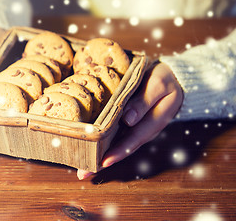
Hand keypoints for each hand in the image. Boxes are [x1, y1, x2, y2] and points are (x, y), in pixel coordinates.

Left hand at [77, 62, 183, 179]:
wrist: (171, 77)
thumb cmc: (164, 79)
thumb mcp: (158, 85)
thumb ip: (144, 101)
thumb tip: (128, 119)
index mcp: (153, 122)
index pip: (133, 140)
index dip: (118, 152)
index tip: (103, 162)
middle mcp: (142, 129)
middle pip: (121, 148)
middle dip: (102, 162)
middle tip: (83, 174)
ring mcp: (134, 128)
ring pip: (116, 144)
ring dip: (99, 155)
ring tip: (81, 167)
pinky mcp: (127, 122)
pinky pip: (114, 135)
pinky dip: (101, 143)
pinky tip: (87, 148)